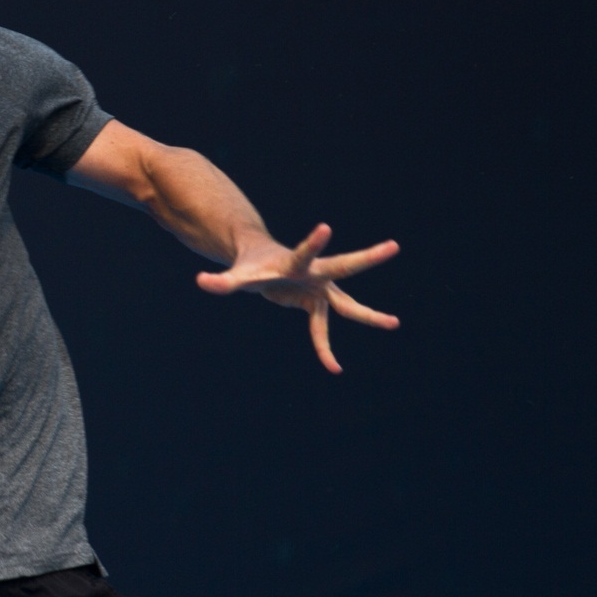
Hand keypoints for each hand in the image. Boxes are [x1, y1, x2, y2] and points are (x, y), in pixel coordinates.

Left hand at [196, 223, 399, 373]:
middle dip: (368, 258)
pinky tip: (333, 370)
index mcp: (295, 261)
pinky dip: (324, 350)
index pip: (305, 252)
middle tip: (394, 246)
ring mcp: (320, 288)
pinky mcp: (316, 303)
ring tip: (395, 323)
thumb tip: (202, 281)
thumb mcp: (237, 275)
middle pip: (344, 267)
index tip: (326, 227)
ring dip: (369, 315)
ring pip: (347, 304)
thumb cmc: (250, 265)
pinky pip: (322, 331)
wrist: (261, 263)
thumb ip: (222, 281)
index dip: (314, 242)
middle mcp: (314, 273)